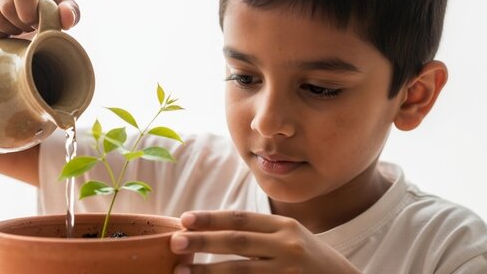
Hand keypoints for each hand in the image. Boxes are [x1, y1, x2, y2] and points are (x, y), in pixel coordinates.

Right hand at [0, 0, 79, 38]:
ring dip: (9, 30)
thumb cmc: (52, 4)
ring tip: (20, 25)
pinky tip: (6, 28)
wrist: (31, 3)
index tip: (37, 20)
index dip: (28, 12)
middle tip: (31, 24)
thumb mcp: (66, 8)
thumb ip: (71, 12)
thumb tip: (66, 17)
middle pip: (6, 7)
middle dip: (21, 24)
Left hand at [170, 211, 360, 273]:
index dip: (212, 218)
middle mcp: (287, 246)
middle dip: (203, 241)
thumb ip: (261, 232)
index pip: (241, 218)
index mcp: (285, 226)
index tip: (185, 219)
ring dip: (207, 272)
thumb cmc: (310, 260)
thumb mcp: (292, 237)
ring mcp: (287, 272)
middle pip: (237, 241)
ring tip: (181, 272)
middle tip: (175, 241)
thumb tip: (213, 231)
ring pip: (239, 271)